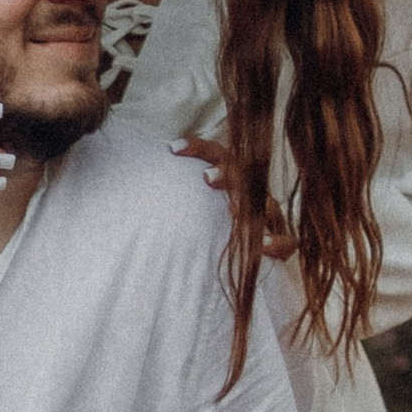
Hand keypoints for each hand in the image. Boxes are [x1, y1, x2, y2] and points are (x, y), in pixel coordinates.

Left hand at [173, 136, 298, 263]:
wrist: (243, 263)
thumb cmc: (201, 229)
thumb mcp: (184, 209)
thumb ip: (168, 197)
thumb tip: (124, 177)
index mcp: (231, 178)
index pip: (217, 154)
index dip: (198, 148)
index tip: (173, 149)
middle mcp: (252, 193)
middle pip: (244, 175)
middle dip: (227, 174)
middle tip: (207, 179)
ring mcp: (269, 216)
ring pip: (267, 204)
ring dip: (250, 205)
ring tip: (232, 210)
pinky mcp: (281, 241)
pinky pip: (287, 241)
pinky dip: (278, 242)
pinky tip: (264, 246)